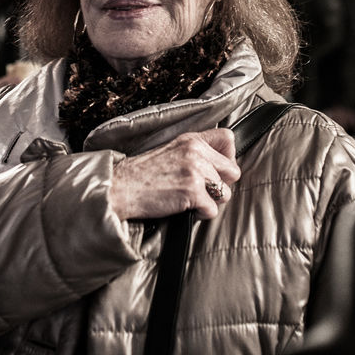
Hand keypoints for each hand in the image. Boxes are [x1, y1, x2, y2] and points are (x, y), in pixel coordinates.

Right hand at [109, 128, 240, 220]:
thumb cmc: (142, 174)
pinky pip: (212, 210)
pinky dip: (200, 214)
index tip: (217, 168)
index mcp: (191, 139)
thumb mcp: (170, 150)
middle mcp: (196, 151)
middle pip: (233, 172)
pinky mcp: (192, 191)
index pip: (228, 139)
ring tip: (188, 199)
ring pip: (225, 193)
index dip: (227, 157)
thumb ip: (195, 152)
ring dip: (209, 201)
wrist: (121, 188)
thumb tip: (220, 164)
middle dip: (220, 185)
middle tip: (200, 190)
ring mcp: (195, 171)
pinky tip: (183, 207)